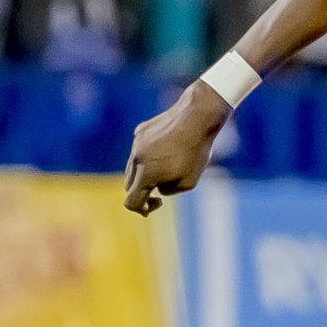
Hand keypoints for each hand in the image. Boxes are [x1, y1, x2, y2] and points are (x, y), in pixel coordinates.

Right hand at [123, 87, 227, 214]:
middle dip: (143, 191)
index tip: (157, 203)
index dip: (142, 209)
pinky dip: (148, 156)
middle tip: (161, 189)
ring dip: (144, 173)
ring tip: (167, 167)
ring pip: (133, 167)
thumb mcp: (188, 182)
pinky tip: (167, 149)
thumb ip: (168, 190)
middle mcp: (136, 159)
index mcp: (146, 175)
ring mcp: (136, 144)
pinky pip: (139, 150)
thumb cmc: (196, 151)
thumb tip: (157, 187)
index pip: (131, 202)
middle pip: (130, 185)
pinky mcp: (140, 131)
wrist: (197, 116)